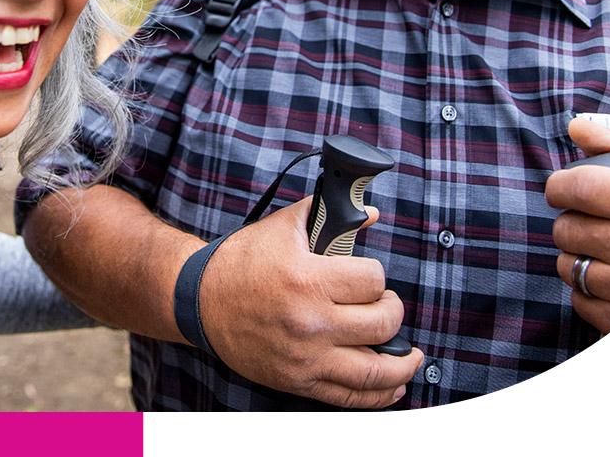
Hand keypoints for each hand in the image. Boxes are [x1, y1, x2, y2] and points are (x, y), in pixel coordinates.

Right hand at [198, 196, 423, 408]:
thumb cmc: (241, 262)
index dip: (377, 277)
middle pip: (382, 323)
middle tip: (386, 306)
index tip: (370, 278)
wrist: (199, 299)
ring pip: (376, 370)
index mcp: (307, 279)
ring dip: (402, 363)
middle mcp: (310, 322)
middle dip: (392, 311)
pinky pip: (350, 396)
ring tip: (411, 356)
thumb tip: (369, 213)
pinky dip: (379, 394)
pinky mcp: (298, 381)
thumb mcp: (283, 227)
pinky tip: (393, 385)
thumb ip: (328, 215)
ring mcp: (306, 357)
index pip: (373, 281)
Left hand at [546, 118, 609, 333]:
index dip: (560, 185)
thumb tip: (577, 126)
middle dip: (573, 224)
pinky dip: (588, 292)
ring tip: (607, 254)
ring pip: (567, 265)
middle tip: (595, 226)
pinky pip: (578, 299)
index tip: (562, 189)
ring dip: (578, 258)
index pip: (583, 185)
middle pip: (567, 227)